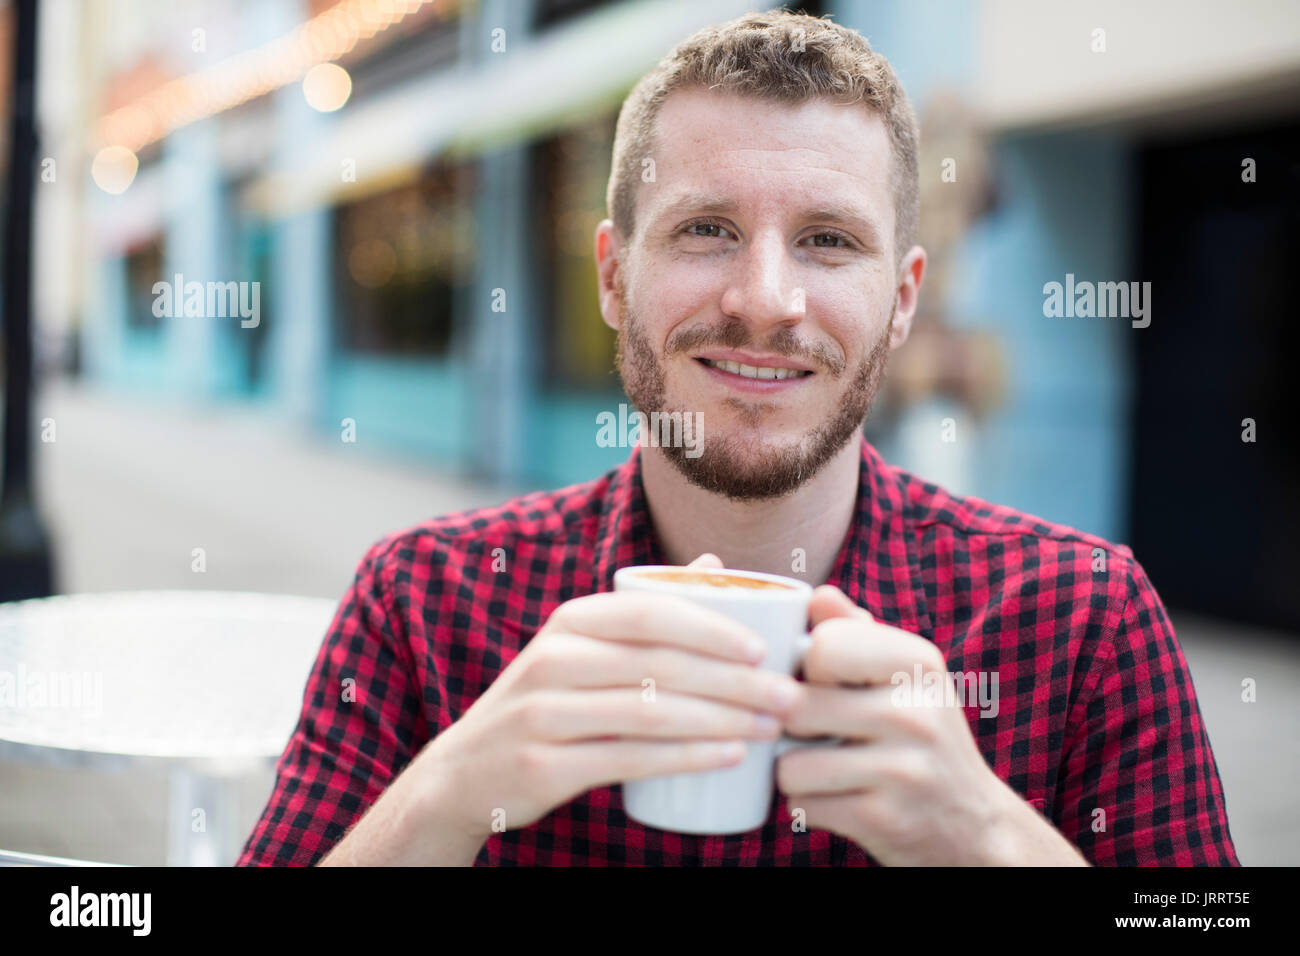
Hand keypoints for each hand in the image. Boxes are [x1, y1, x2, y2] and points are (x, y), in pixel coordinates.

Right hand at [411, 553, 802, 854]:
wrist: (465, 772)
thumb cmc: (549, 703)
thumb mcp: (581, 646)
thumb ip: (646, 609)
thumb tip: (716, 562)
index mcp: (570, 622)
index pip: (651, 613)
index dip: (713, 627)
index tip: (766, 647)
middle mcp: (553, 660)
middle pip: (660, 664)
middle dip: (736, 681)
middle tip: (789, 697)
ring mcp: (543, 714)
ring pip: (649, 712)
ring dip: (722, 720)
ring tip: (771, 728)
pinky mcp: (543, 765)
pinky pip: (628, 759)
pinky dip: (684, 757)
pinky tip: (728, 757)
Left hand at [775, 586, 1088, 865]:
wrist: (972, 823)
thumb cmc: (919, 735)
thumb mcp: (903, 675)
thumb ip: (856, 632)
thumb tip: (817, 595)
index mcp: (918, 662)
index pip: (823, 645)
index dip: (809, 668)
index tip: (828, 684)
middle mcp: (916, 713)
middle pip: (796, 705)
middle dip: (791, 724)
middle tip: (818, 733)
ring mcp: (904, 770)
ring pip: (790, 764)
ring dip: (795, 770)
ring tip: (828, 767)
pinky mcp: (885, 820)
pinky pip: (804, 804)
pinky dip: (810, 804)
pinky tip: (840, 798)